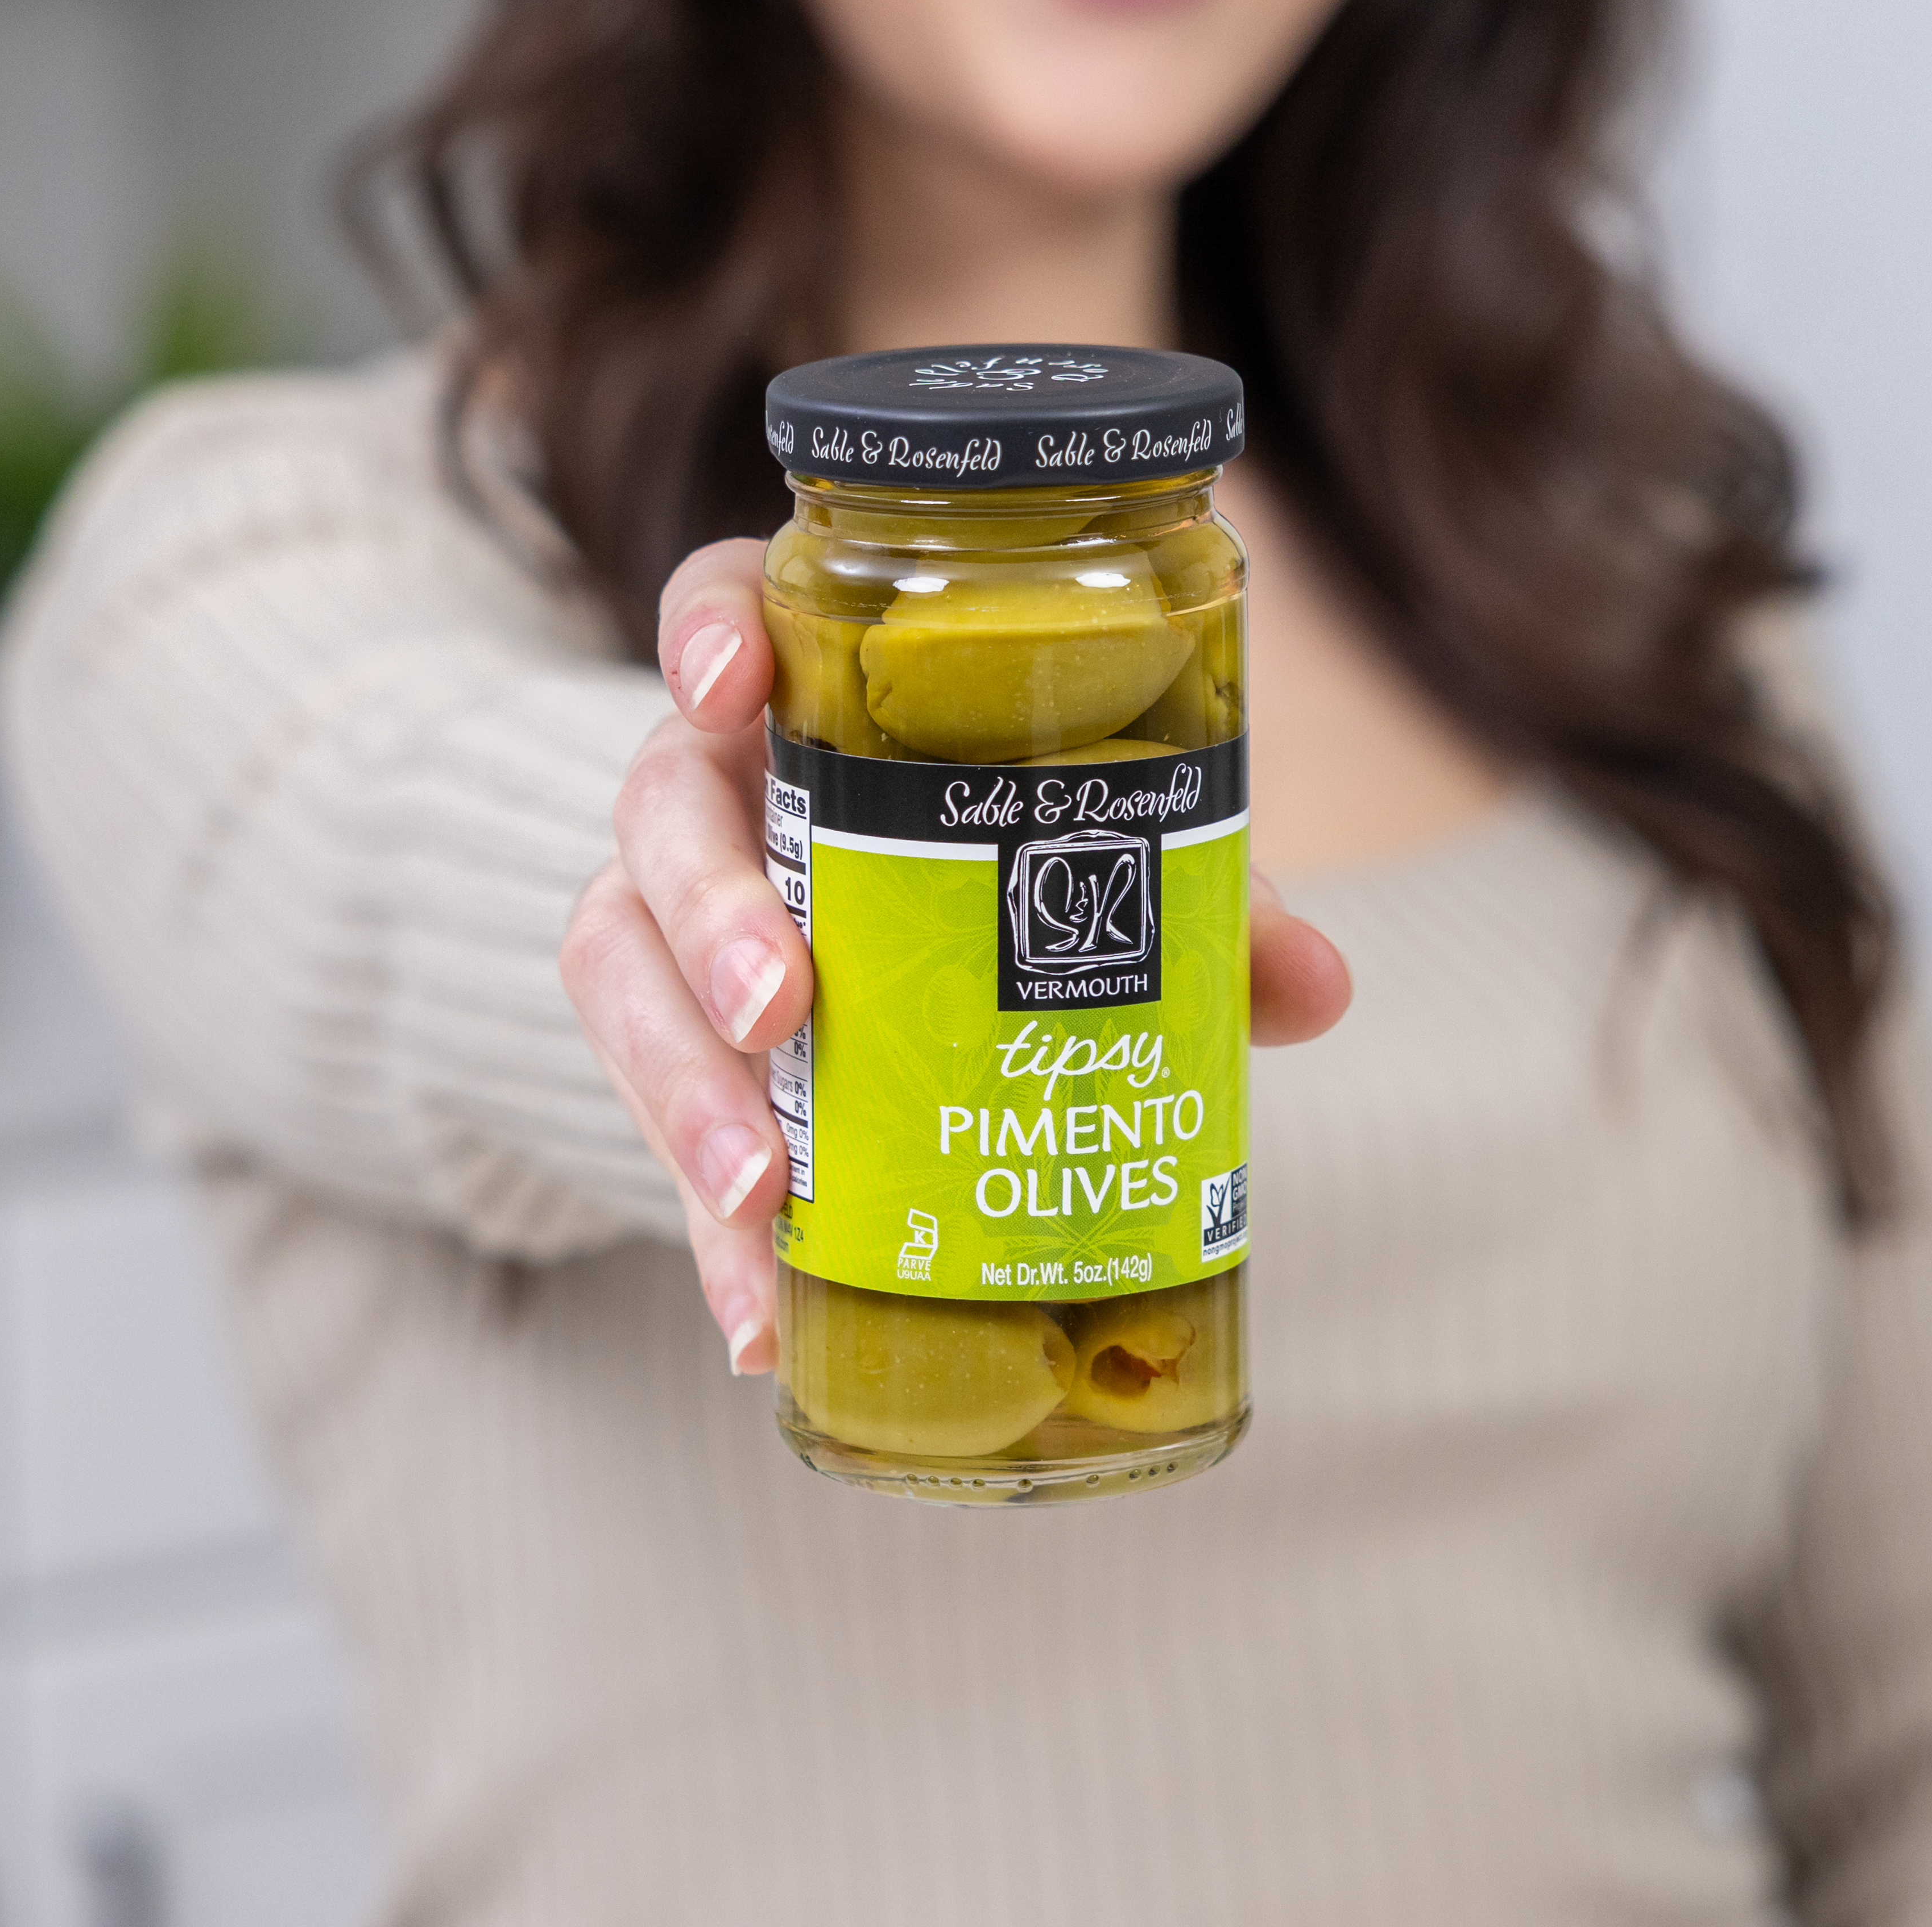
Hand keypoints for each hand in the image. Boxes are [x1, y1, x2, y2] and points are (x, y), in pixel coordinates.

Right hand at [561, 539, 1353, 1376]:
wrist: (856, 940)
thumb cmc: (985, 858)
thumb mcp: (1085, 860)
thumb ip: (1189, 899)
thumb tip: (1315, 987)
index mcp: (802, 697)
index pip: (719, 608)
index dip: (710, 634)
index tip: (732, 683)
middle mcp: (709, 787)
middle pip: (662, 812)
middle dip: (711, 910)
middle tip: (782, 1008)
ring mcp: (663, 912)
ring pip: (616, 968)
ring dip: (681, 1086)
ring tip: (760, 1195)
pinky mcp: (660, 1046)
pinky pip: (647, 1127)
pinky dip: (702, 1233)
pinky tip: (762, 1323)